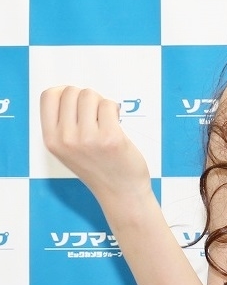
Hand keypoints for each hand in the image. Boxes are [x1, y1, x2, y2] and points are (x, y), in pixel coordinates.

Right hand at [40, 86, 151, 203]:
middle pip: (71, 92)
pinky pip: (109, 105)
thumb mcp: (67, 150)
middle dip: (87, 98)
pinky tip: (117, 125)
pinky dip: (114, 110)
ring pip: (90, 95)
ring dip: (101, 103)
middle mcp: (65, 138)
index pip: (48, 96)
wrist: (121, 193)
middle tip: (97, 115)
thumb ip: (63, 124)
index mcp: (51, 139)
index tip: (77, 102)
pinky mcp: (110, 138)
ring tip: (107, 121)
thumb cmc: (97, 168)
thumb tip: (68, 91)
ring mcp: (87, 138)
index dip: (64, 92)